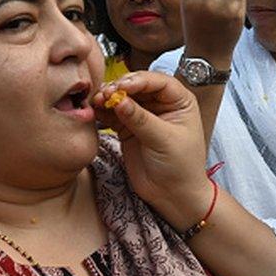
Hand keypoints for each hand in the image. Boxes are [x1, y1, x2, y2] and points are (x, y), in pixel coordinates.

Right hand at [92, 72, 209, 220]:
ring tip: (97, 102)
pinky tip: (94, 111)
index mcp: (179, 101)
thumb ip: (141, 119)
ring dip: (108, 98)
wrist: (172, 194)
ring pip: (122, 98)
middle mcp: (161, 103)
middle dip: (120, 88)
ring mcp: (143, 115)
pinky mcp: (128, 128)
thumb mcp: (163, 140)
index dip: (139, 81)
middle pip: (137, 86)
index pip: (158, 81)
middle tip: (105, 94)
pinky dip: (103, 112)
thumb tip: (119, 100)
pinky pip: (113, 114)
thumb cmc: (180, 166)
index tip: (121, 87)